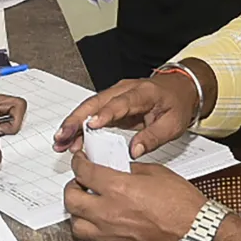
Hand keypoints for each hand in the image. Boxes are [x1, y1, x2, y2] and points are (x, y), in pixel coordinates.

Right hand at [52, 75, 197, 158]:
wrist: (180, 89)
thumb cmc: (177, 104)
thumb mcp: (172, 124)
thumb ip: (153, 138)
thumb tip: (134, 151)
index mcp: (142, 93)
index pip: (120, 103)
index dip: (105, 114)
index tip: (91, 125)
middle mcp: (124, 90)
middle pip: (95, 102)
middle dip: (76, 120)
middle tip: (63, 137)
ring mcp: (115, 96)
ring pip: (89, 108)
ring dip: (73, 125)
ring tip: (60, 143)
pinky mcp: (111, 104)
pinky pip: (91, 114)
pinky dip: (79, 127)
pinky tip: (69, 140)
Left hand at [64, 151, 205, 240]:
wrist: (196, 232)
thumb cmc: (182, 205)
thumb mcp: (156, 173)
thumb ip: (130, 170)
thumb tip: (116, 168)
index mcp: (118, 188)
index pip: (84, 172)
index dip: (78, 163)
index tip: (80, 162)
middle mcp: (109, 212)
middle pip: (71, 200)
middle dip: (72, 187)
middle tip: (79, 183)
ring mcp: (111, 234)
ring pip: (76, 225)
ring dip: (77, 213)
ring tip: (85, 206)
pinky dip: (88, 235)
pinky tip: (94, 227)